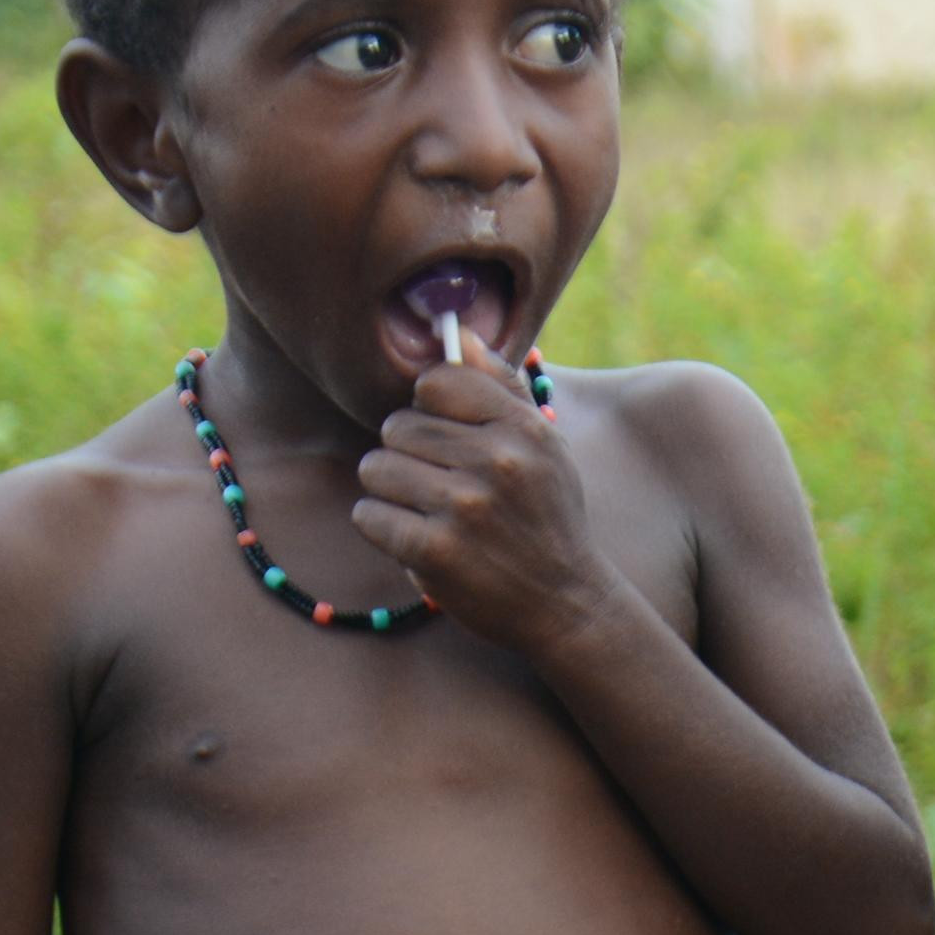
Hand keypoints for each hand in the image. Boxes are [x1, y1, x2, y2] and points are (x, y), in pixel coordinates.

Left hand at [349, 356, 627, 658]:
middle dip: (406, 454)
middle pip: (397, 426)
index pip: (436, 382)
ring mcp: (465, 508)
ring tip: (424, 510)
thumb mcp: (543, 445)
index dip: (429, 408)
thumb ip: (501, 387)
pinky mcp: (435, 551)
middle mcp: (497, 462)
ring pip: (375, 468)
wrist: (565, 602)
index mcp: (522, 429)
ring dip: (389, 491)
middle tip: (437, 484)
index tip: (446, 436)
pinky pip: (369, 514)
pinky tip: (414, 538)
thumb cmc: (546, 515)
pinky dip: (382, 527)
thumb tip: (458, 333)